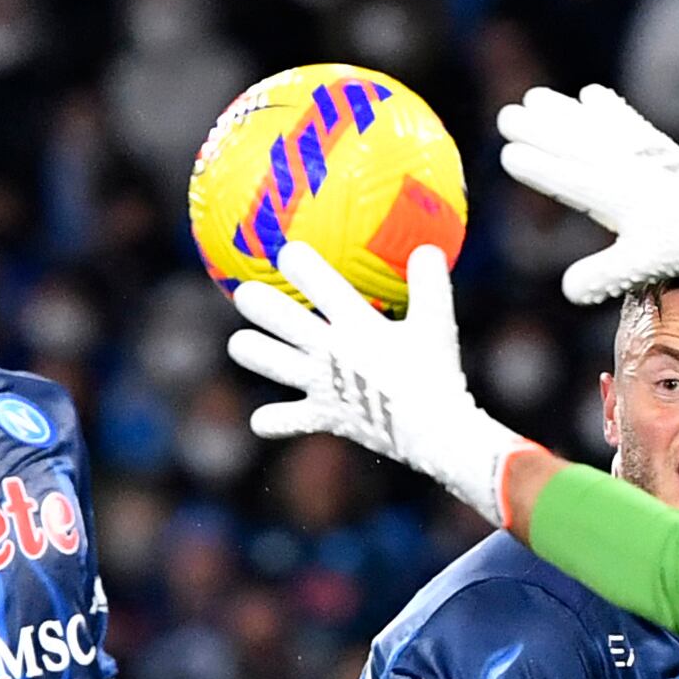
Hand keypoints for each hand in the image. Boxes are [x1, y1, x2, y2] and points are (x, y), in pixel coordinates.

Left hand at [226, 237, 533, 522]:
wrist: (433, 433)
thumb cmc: (436, 373)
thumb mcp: (437, 324)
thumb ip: (430, 282)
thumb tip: (427, 246)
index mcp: (356, 324)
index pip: (319, 282)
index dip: (298, 263)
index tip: (285, 251)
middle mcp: (330, 350)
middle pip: (280, 318)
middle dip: (257, 302)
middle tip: (245, 294)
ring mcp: (321, 384)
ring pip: (269, 363)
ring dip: (252, 352)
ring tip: (241, 345)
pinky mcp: (322, 416)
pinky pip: (285, 421)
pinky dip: (273, 420)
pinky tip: (263, 419)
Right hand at [500, 83, 678, 309]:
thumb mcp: (645, 265)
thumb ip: (604, 275)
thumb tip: (568, 290)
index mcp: (616, 195)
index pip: (567, 179)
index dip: (538, 168)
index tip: (509, 154)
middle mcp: (625, 169)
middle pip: (574, 146)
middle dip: (540, 131)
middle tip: (507, 116)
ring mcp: (642, 156)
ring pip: (595, 129)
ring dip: (564, 113)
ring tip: (536, 97)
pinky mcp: (659, 151)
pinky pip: (628, 124)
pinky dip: (608, 109)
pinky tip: (592, 94)